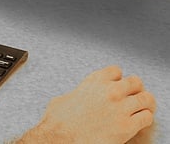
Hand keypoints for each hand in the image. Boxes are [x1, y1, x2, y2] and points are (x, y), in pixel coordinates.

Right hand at [19, 65, 155, 143]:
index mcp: (94, 81)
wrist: (63, 137)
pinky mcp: (127, 126)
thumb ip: (76, 93)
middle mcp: (110, 90)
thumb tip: (75, 98)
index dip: (118, 79)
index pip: (116, 71)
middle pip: (135, 82)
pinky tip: (137, 124)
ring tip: (139, 111)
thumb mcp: (64, 98)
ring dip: (144, 104)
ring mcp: (121, 107)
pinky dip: (145, 120)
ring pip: (147, 98)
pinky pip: (147, 117)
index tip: (116, 87)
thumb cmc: (60, 120)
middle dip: (135, 90)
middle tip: (131, 99)